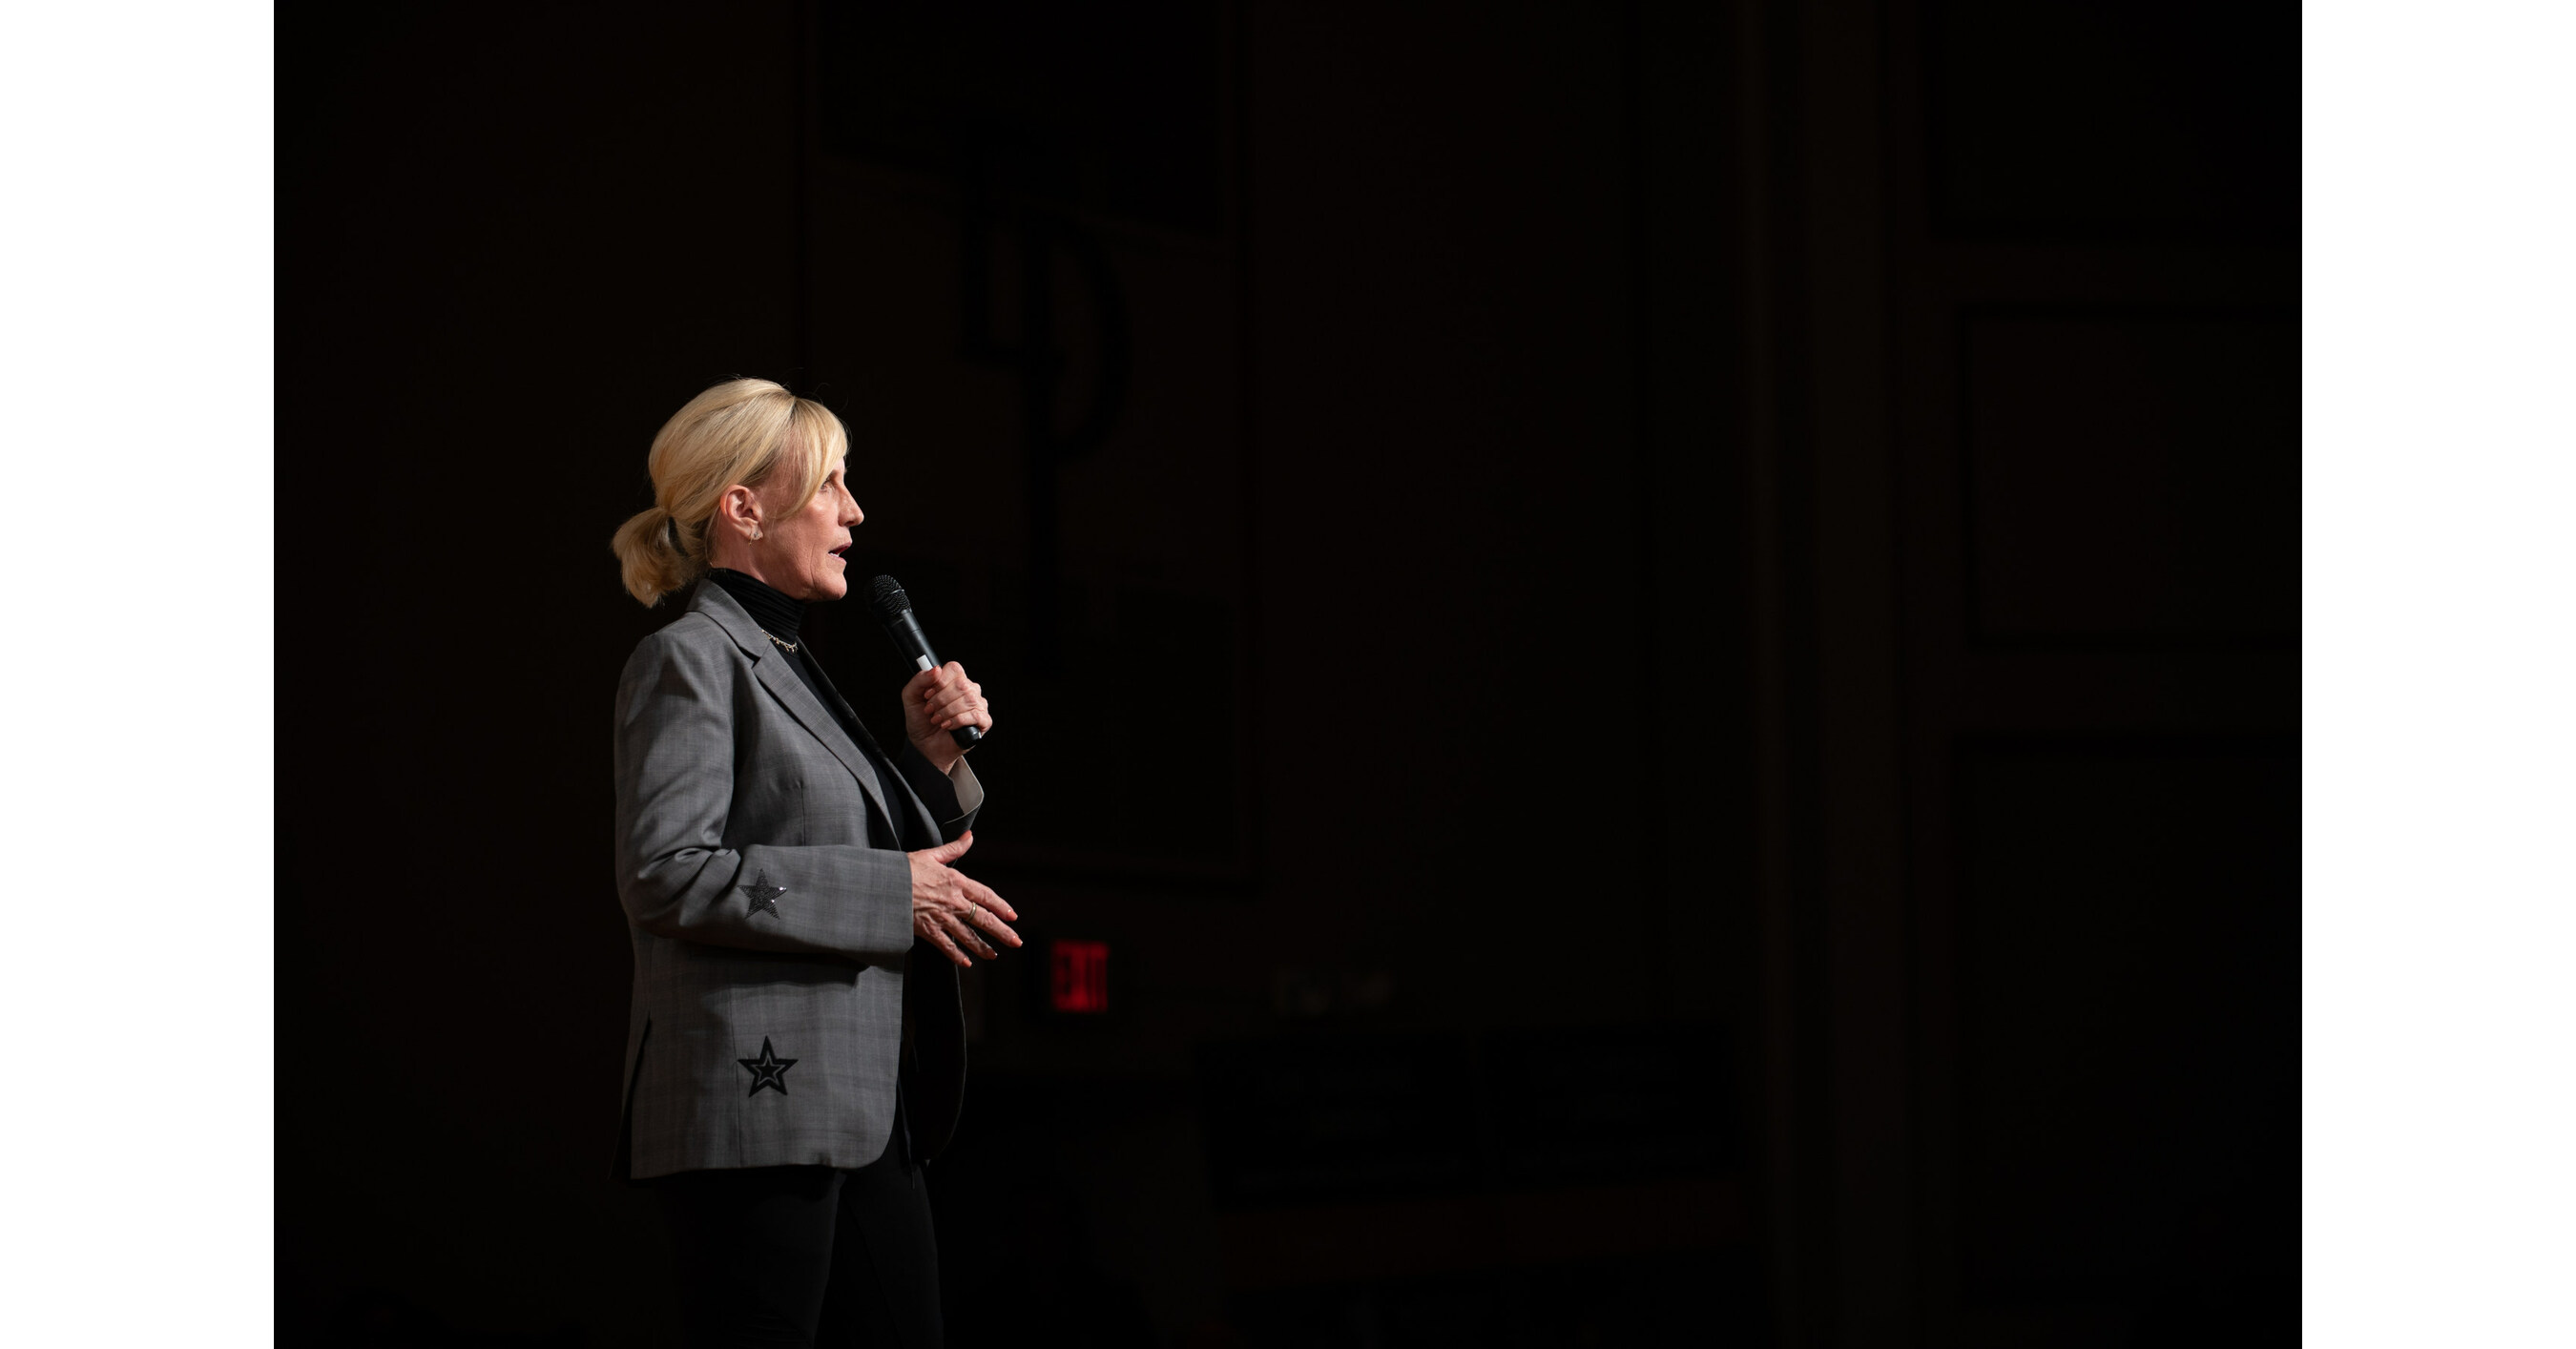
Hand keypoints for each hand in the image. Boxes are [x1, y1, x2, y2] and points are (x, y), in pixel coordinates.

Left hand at [901, 661, 990, 772]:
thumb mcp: (911, 698)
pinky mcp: (983, 721)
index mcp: (954, 681)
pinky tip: (948, 726)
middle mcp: (969, 690)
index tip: (927, 694)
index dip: (940, 681)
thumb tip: (936, 669)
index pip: (954, 669)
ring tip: (937, 720)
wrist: (925, 746)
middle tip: (930, 710)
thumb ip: (919, 680)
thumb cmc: (921, 722)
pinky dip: (958, 720)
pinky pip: (975, 715)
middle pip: (961, 684)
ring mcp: (978, 705)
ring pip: (968, 699)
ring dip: (947, 711)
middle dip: (941, 699)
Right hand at [908, 831, 1019, 966]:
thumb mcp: (931, 855)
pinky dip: (957, 956)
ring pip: (968, 936)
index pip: (986, 896)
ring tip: (994, 955)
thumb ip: (954, 848)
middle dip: (1002, 932)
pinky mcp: (928, 930)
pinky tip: (967, 963)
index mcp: (957, 882)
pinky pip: (947, 946)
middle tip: (1016, 942)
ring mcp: (942, 918)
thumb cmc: (906, 868)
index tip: (1012, 916)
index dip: (1001, 906)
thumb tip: (970, 836)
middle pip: (984, 919)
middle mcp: (954, 902)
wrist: (884, 885)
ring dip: (983, 947)